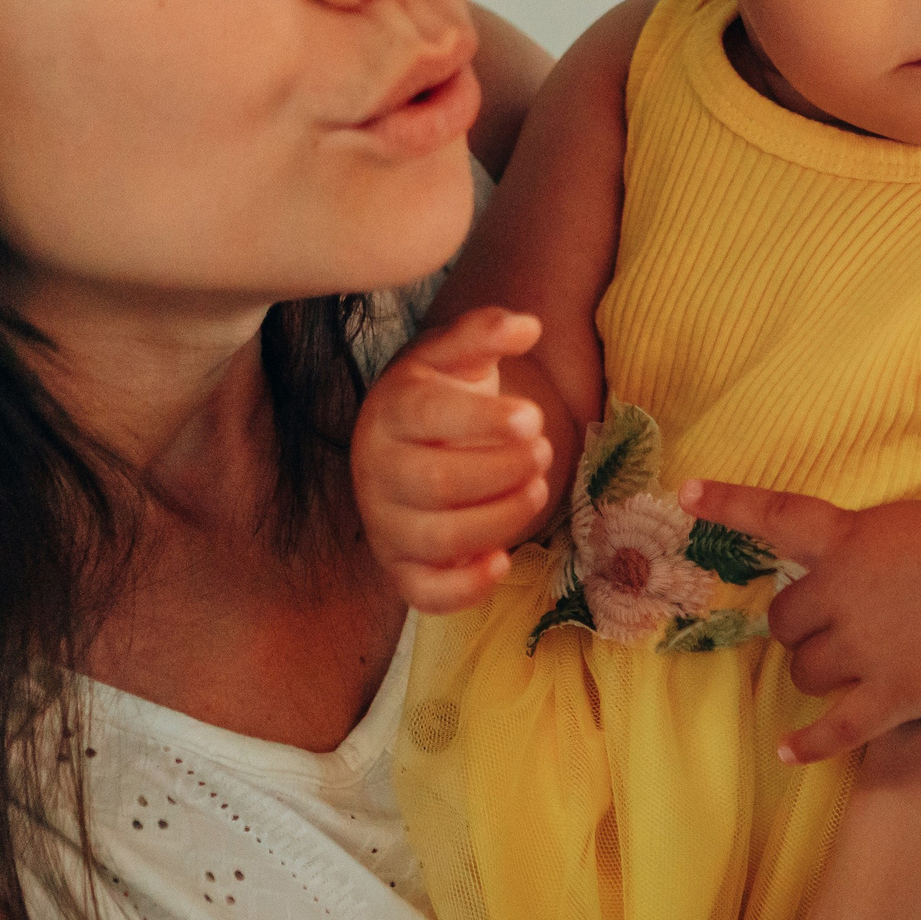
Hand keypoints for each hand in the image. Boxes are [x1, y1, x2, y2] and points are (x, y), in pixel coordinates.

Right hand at [352, 306, 551, 612]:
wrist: (408, 441)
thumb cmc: (441, 393)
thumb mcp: (458, 354)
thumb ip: (486, 332)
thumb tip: (528, 325)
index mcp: (390, 410)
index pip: (427, 417)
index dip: (484, 421)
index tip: (534, 416)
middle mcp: (376, 470)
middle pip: (436, 483)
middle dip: (502, 471)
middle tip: (544, 452)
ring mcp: (385, 523)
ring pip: (436, 539)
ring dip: (499, 520)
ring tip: (539, 490)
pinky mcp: (400, 567)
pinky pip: (423, 594)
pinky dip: (464, 589)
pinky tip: (502, 560)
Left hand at [679, 334, 920, 763]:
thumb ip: (906, 519)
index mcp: (853, 536)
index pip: (774, 514)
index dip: (727, 505)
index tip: (683, 495)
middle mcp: (842, 591)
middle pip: (785, 620)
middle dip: (800, 625)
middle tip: (827, 623)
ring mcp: (863, 647)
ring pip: (805, 670)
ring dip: (818, 671)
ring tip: (849, 665)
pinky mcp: (890, 696)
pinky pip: (834, 726)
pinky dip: (812, 741)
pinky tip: (792, 751)